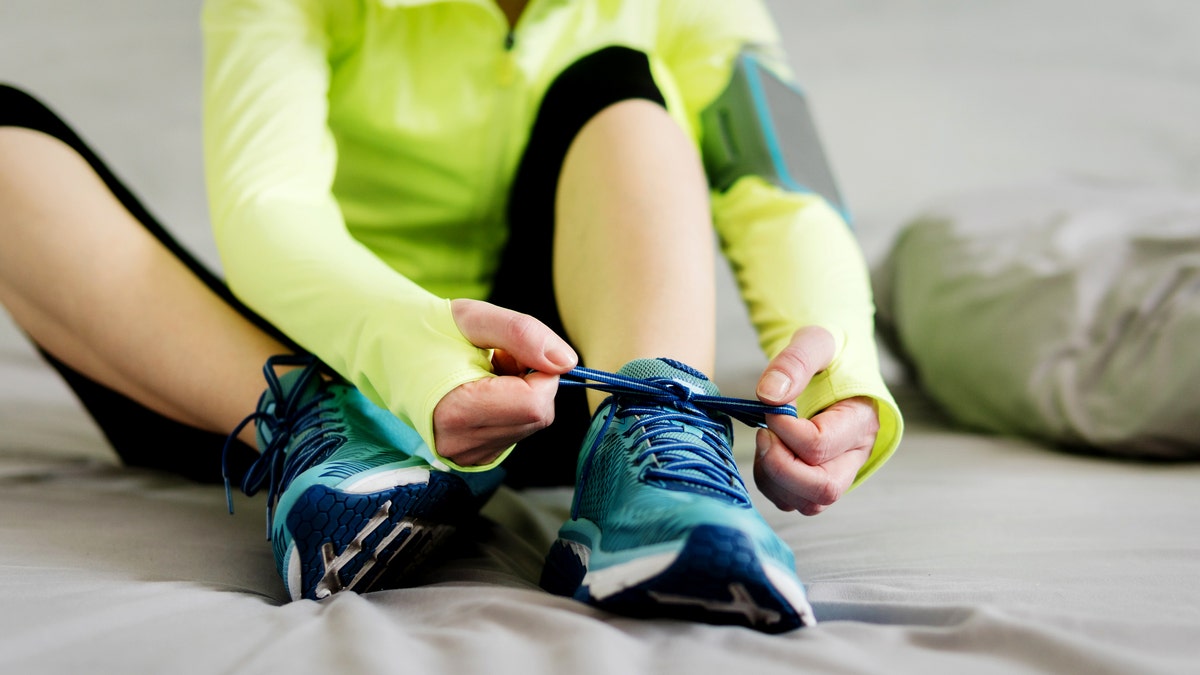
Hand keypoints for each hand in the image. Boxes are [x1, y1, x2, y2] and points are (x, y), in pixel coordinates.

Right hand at [432, 299, 577, 466]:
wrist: (389, 350)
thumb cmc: (428, 329)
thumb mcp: (475, 318)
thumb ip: (523, 333)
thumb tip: (567, 362)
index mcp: (455, 411)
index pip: (535, 403)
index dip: (539, 371)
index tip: (512, 350)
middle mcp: (459, 444)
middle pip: (537, 416)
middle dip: (530, 381)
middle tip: (495, 358)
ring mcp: (464, 456)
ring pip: (530, 424)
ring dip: (520, 394)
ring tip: (482, 373)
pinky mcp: (471, 458)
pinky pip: (515, 432)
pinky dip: (510, 408)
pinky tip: (481, 391)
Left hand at [752, 326, 878, 514]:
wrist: (833, 362)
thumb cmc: (830, 352)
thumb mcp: (815, 341)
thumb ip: (795, 362)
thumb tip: (769, 396)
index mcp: (861, 420)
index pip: (820, 445)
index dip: (784, 430)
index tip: (770, 407)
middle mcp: (856, 454)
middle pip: (823, 489)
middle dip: (780, 466)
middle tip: (764, 435)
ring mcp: (838, 472)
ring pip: (806, 502)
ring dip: (773, 477)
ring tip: (766, 440)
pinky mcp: (818, 480)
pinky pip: (792, 500)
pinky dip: (770, 483)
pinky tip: (768, 451)